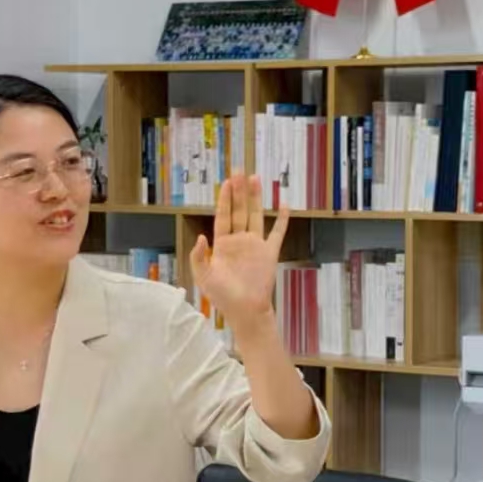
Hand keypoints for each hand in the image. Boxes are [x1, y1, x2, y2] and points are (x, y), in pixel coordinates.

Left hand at [191, 174, 287, 327]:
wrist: (246, 310)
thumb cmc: (223, 296)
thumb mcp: (204, 277)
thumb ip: (199, 257)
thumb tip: (202, 236)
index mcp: (222, 245)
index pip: (223, 216)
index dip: (224, 199)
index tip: (226, 183)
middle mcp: (239, 240)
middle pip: (239, 210)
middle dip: (239, 191)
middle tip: (240, 171)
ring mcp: (255, 245)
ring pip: (256, 215)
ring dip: (256, 198)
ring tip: (256, 179)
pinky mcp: (269, 252)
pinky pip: (277, 232)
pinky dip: (282, 219)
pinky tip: (284, 205)